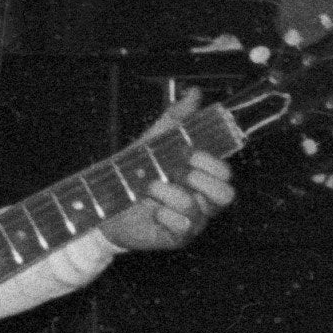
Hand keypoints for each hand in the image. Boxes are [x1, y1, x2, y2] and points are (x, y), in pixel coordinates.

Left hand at [96, 95, 236, 254]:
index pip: (226, 174)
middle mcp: (203, 203)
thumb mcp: (155, 142)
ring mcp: (193, 223)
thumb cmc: (135, 174)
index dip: (211, 163)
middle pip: (225, 195)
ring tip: (150, 188)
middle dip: (197, 179)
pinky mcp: (177, 238)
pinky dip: (164, 214)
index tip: (188, 153)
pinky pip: (182, 226)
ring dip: (169, 193)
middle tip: (173, 172)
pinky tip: (152, 210)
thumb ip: (176, 119)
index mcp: (203, 180)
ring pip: (197, 208)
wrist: (106, 205)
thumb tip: (194, 94)